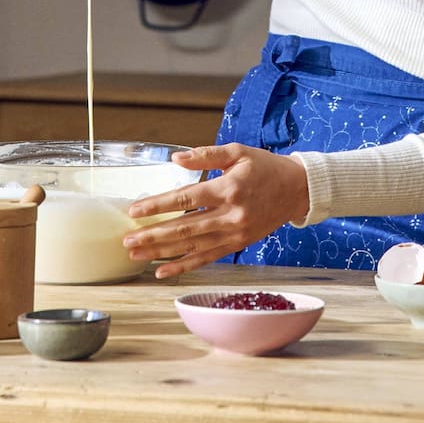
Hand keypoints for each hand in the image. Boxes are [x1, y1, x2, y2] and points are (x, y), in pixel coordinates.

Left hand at [123, 143, 310, 278]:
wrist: (297, 190)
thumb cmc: (264, 167)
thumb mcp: (238, 152)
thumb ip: (205, 155)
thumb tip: (176, 158)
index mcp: (228, 188)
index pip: (186, 198)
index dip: (158, 205)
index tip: (134, 210)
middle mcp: (230, 215)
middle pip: (185, 228)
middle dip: (153, 235)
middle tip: (127, 239)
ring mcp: (234, 233)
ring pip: (192, 246)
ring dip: (162, 252)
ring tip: (135, 254)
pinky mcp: (237, 244)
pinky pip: (206, 258)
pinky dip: (183, 266)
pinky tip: (162, 271)